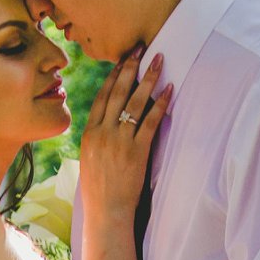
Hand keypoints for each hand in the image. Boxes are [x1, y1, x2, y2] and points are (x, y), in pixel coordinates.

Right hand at [79, 47, 169, 219]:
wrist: (106, 212)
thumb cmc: (99, 189)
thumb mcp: (90, 159)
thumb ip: (97, 137)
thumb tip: (107, 120)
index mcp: (89, 133)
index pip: (102, 96)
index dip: (114, 75)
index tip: (123, 59)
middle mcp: (103, 133)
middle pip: (118, 92)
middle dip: (130, 67)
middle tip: (141, 48)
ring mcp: (119, 141)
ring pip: (135, 102)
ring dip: (148, 78)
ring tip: (159, 60)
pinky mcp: (136, 151)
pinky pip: (151, 121)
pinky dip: (161, 104)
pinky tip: (170, 90)